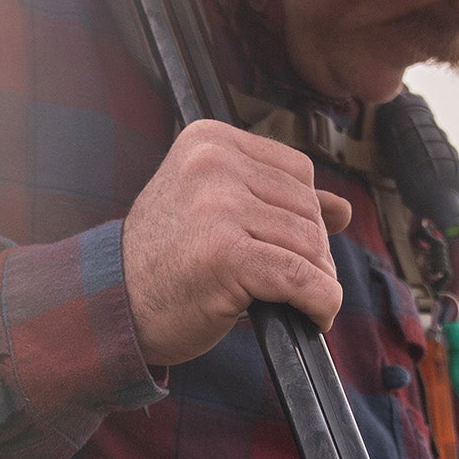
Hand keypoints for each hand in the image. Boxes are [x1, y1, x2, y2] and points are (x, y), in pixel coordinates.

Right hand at [120, 120, 352, 367]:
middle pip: (307, 206)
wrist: (114, 304)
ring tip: (299, 302)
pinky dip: (320, 302)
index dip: (306, 216)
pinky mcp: (226, 255)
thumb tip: (343, 208)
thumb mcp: (212, 211)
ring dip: (317, 280)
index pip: (297, 171)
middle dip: (313, 252)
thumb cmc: (164, 261)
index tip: (289, 248)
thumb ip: (274, 200)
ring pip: (309, 243)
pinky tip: (317, 317)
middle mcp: (213, 164)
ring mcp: (218, 207)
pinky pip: (300, 278)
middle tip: (295, 285)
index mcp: (208, 141)